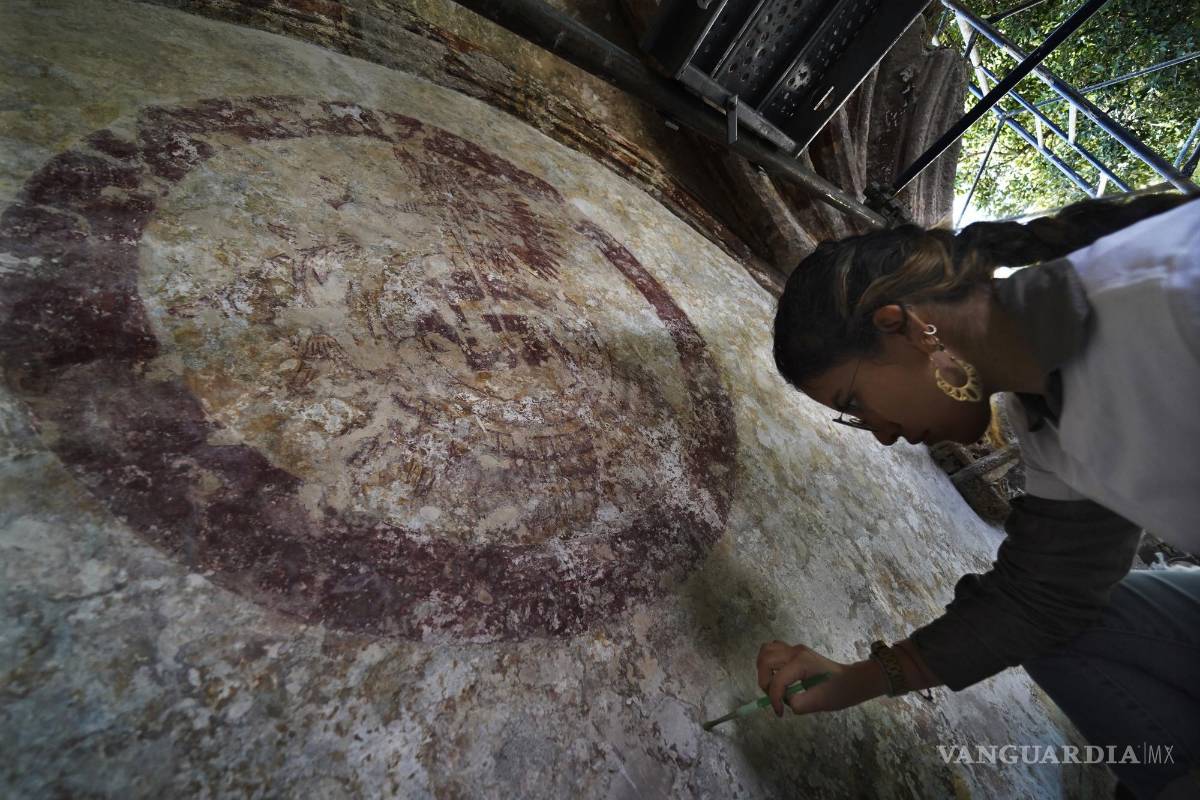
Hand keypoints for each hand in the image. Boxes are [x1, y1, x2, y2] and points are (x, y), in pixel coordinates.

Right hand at [755, 640, 886, 716]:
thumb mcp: (820, 702)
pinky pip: (773, 650)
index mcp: (802, 663)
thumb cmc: (839, 691)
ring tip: (773, 686)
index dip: (774, 699)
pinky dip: (768, 663)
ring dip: (763, 669)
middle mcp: (795, 651)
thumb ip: (798, 703)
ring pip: (766, 651)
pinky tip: (776, 676)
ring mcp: (795, 649)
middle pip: (765, 660)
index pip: (778, 680)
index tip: (779, 712)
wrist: (853, 681)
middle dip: (765, 682)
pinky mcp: (795, 652)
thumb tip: (784, 701)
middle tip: (774, 697)